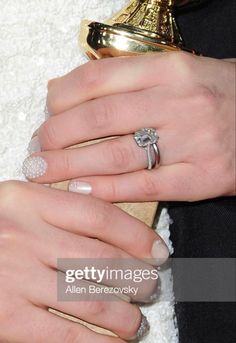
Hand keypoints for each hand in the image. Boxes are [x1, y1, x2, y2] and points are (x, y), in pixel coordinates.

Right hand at [0, 181, 165, 341]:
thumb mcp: (17, 204)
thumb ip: (58, 209)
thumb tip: (109, 227)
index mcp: (30, 202)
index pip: (100, 216)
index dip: (137, 235)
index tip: (157, 250)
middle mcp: (26, 237)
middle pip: (103, 260)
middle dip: (138, 278)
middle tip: (151, 286)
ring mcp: (16, 278)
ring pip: (92, 300)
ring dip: (125, 315)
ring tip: (136, 320)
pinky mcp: (7, 318)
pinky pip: (65, 334)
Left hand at [24, 52, 234, 200]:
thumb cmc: (216, 94)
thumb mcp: (177, 72)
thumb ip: (128, 79)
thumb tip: (68, 88)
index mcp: (170, 69)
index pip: (98, 78)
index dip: (62, 97)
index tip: (46, 112)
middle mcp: (179, 102)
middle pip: (99, 119)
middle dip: (57, 136)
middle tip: (38, 149)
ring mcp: (191, 142)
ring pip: (116, 154)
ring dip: (71, 166)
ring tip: (45, 171)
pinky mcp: (200, 177)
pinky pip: (143, 184)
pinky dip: (107, 189)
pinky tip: (81, 191)